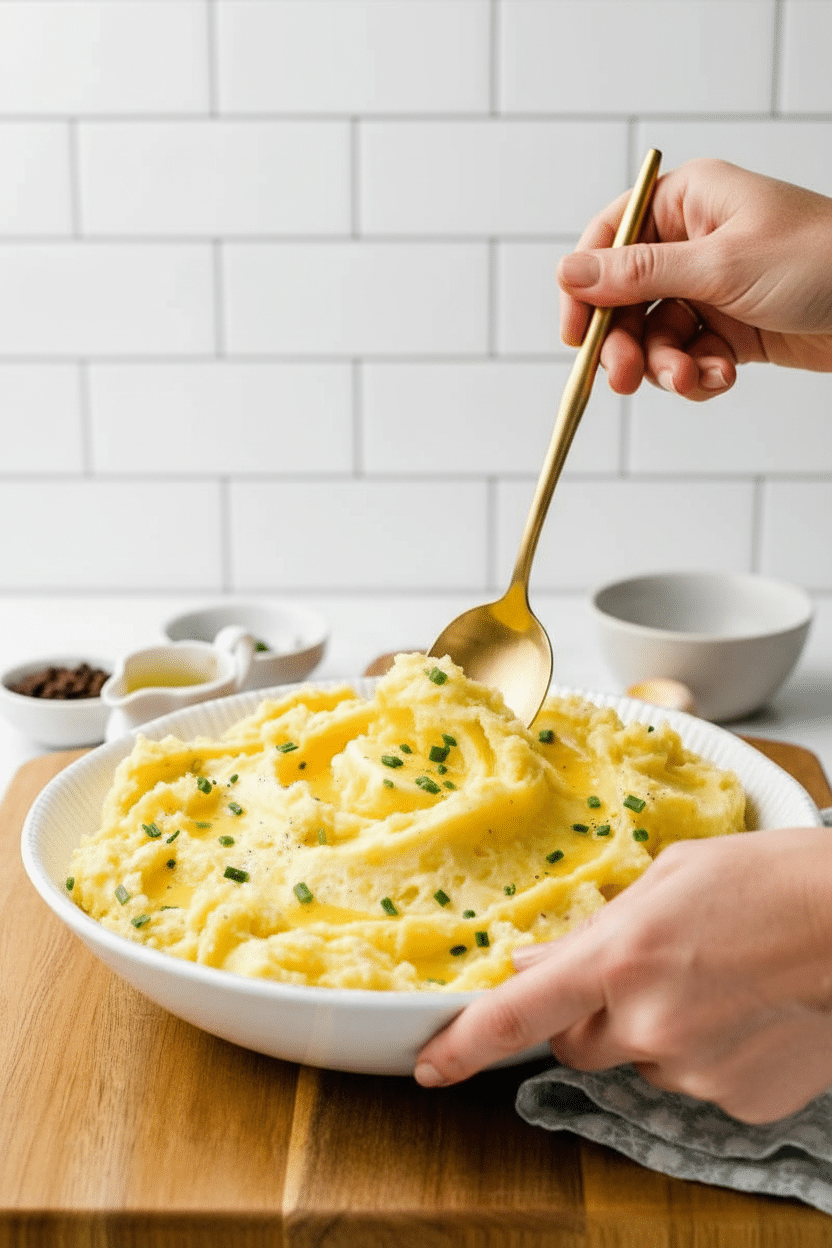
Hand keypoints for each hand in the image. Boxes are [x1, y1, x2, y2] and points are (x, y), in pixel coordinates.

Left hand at [415, 827, 831, 1123]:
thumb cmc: (770, 881)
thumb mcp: (669, 876)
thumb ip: (597, 926)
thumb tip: (538, 962)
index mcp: (621, 957)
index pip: (518, 1014)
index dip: (464, 1044)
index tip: (431, 1065)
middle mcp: (647, 1023)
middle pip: (578, 1043)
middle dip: (594, 1014)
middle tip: (648, 971)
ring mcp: (694, 1070)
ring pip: (641, 1061)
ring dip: (658, 1030)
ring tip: (715, 982)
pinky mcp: (737, 1102)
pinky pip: (695, 1082)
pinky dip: (707, 1054)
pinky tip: (745, 1012)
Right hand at [558, 158, 831, 400]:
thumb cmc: (820, 261)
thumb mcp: (719, 266)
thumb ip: (638, 274)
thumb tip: (568, 271)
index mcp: (689, 202)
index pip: (611, 238)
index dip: (585, 286)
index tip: (574, 333)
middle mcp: (695, 242)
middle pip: (627, 298)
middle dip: (626, 343)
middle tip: (621, 379)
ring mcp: (713, 287)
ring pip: (657, 336)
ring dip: (667, 366)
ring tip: (693, 380)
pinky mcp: (732, 328)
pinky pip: (691, 356)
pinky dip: (699, 374)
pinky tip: (721, 379)